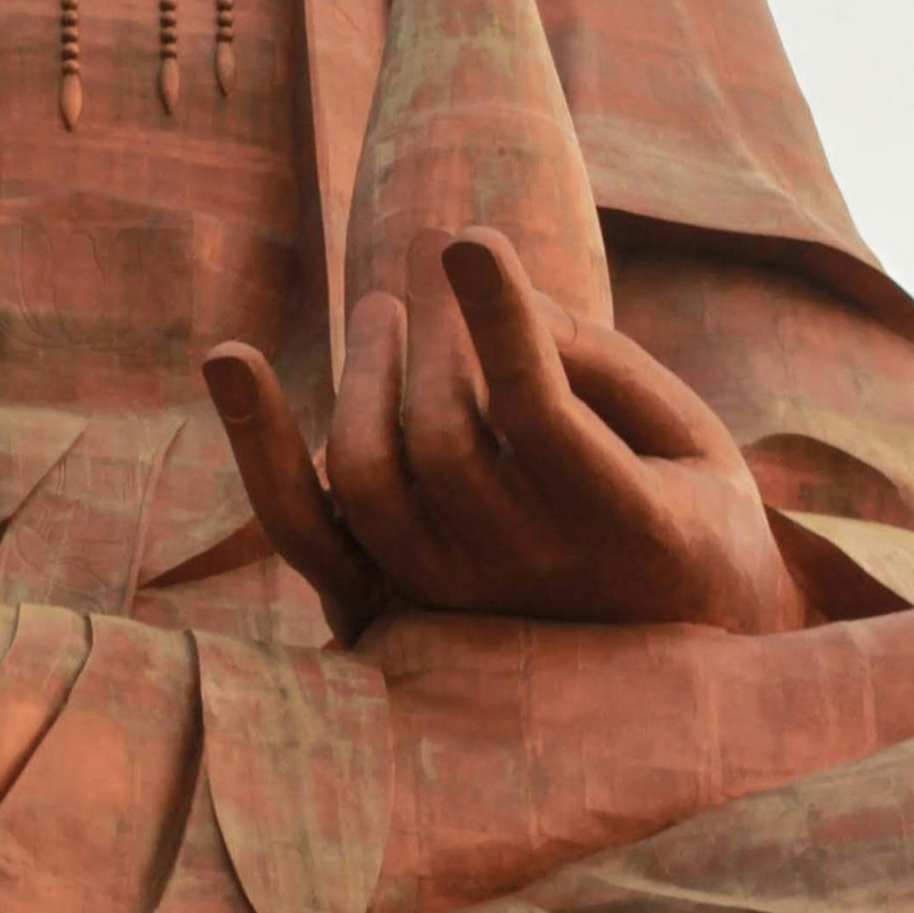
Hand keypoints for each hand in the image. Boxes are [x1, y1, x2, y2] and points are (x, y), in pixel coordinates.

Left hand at [204, 227, 804, 639]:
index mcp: (628, 530)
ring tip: (389, 309)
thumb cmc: (686, 512)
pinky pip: (302, 528)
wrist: (660, 674)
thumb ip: (601, 361)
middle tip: (439, 263)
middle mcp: (528, 579)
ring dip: (364, 367)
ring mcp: (449, 599)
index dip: (502, 323)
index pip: (543, 417)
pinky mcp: (389, 602)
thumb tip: (493, 294)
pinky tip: (226, 357)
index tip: (469, 238)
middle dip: (436, 327)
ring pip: (368, 470)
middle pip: (443, 431)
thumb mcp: (687, 435)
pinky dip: (257, 444)